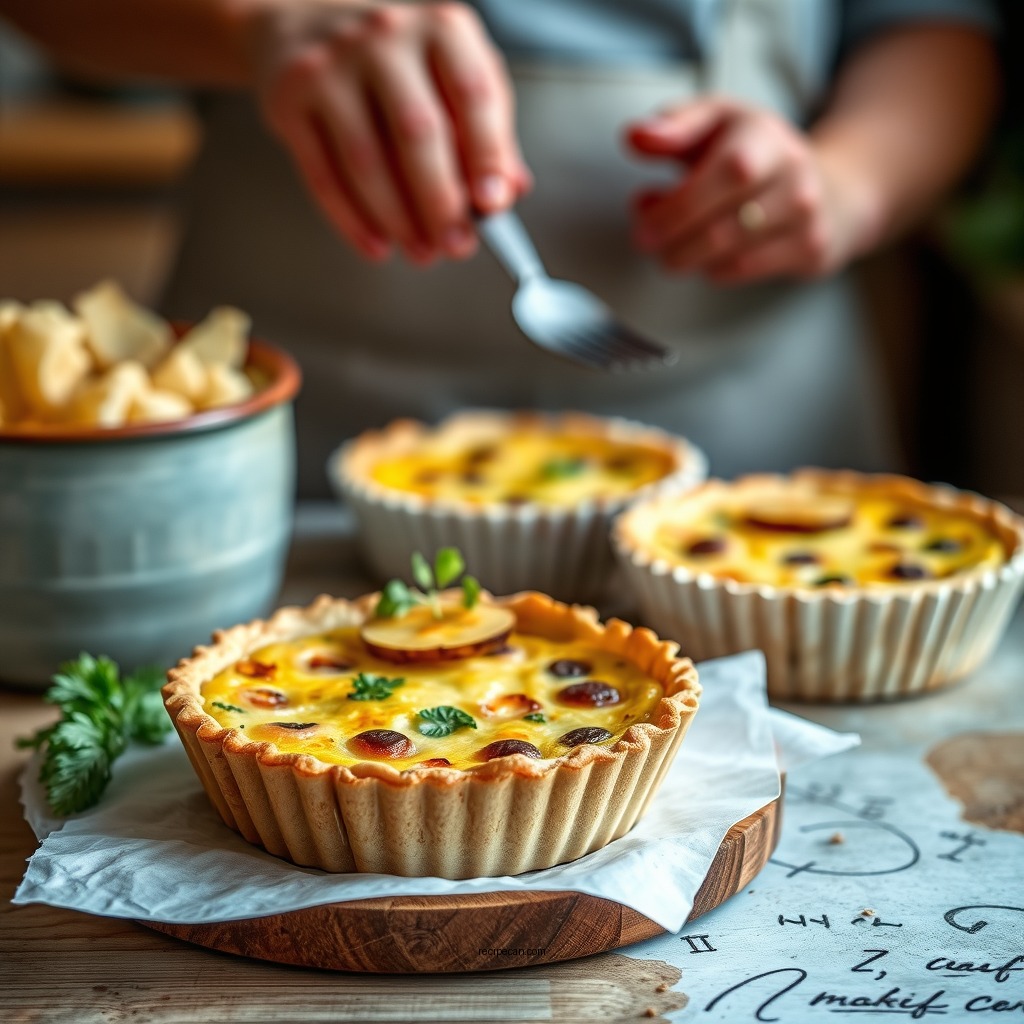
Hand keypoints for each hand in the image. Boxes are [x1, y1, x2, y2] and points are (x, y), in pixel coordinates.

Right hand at [244, 0, 529, 263]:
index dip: (487, 156)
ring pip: (367, 160)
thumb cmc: (397, 60)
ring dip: (398, 220)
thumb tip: (508, 192)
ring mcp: (331, 66)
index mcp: (441, 29)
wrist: (304, 21)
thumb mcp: (453, 76)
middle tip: (456, 244)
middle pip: (418, 132)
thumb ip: (487, 131)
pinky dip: (353, 221)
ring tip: (421, 251)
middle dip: (441, 201)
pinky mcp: (290, 99)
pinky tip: (377, 244)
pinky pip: (324, 175)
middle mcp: (385, 38)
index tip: (493, 204)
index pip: (473, 95)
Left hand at [626, 98, 881, 283]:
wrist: (831, 187)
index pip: (729, 172)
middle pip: (725, 223)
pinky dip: (711, 268)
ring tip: (669, 246)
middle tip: (646, 239)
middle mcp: (792, 173)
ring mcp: (805, 215)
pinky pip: (744, 270)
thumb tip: (637, 137)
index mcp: (764, 134)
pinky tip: (702, 255)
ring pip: (731, 254)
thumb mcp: (717, 122)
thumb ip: (674, 127)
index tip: (645, 209)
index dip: (680, 201)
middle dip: (673, 238)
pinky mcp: (809, 249)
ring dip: (685, 257)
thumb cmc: (758, 154)